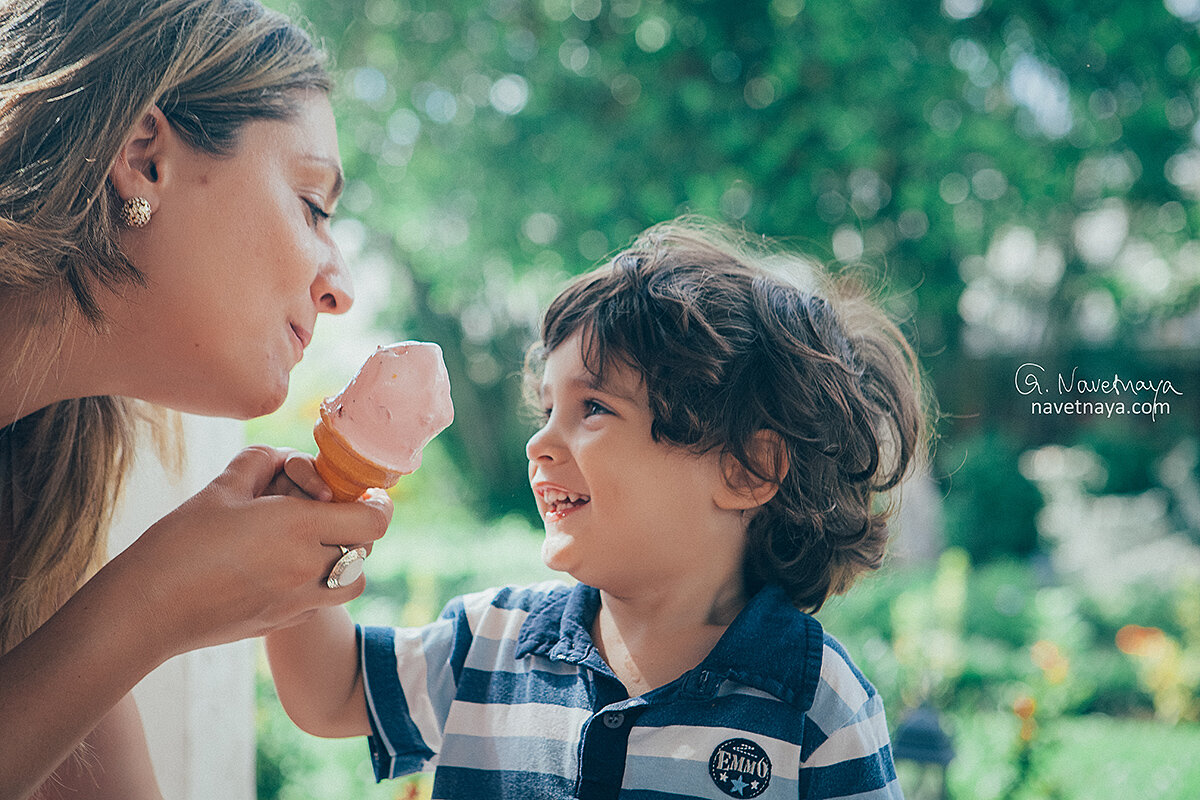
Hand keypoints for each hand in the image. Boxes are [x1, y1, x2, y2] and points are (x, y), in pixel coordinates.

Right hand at [106, 445, 393, 660]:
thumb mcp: (221, 488)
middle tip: (326, 515)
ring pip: (351, 583)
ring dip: (344, 562)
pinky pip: (321, 602)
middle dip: (355, 528)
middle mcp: (308, 568)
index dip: (377, 503)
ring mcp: (298, 602)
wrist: (147, 608)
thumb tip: (283, 457)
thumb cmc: (180, 543)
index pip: (374, 519)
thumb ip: (261, 462)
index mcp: (299, 528)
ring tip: (312, 546)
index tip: (363, 494)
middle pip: (365, 549)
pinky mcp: (282, 624)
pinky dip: (318, 585)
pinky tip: (282, 571)